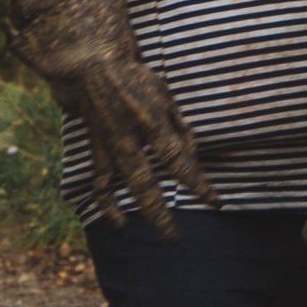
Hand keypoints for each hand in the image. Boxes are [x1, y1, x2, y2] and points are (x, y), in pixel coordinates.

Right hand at [70, 55, 219, 240]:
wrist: (91, 68)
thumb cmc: (136, 82)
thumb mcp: (165, 97)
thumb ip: (180, 129)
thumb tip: (193, 161)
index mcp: (149, 120)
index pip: (177, 160)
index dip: (196, 183)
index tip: (214, 201)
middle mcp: (127, 138)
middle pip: (145, 183)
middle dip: (161, 213)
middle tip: (176, 238)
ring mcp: (109, 147)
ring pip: (123, 187)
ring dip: (144, 213)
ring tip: (165, 235)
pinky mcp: (97, 150)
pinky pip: (99, 182)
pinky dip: (106, 204)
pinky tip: (119, 223)